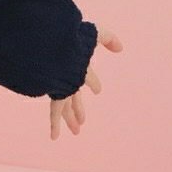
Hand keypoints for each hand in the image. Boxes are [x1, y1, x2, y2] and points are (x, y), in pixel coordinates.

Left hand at [49, 22, 122, 140]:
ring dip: (71, 118)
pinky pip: (55, 111)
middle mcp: (67, 75)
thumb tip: (120, 49)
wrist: (51, 44)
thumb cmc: (72, 38)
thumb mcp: (93, 34)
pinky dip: (55, 124)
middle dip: (78, 107)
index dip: (93, 83)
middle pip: (73, 95)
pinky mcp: (55, 92)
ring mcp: (61, 85)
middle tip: (82, 121)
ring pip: (65, 105)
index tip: (97, 90)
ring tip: (76, 132)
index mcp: (75, 63)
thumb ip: (107, 38)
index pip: (86, 77)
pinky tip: (54, 137)